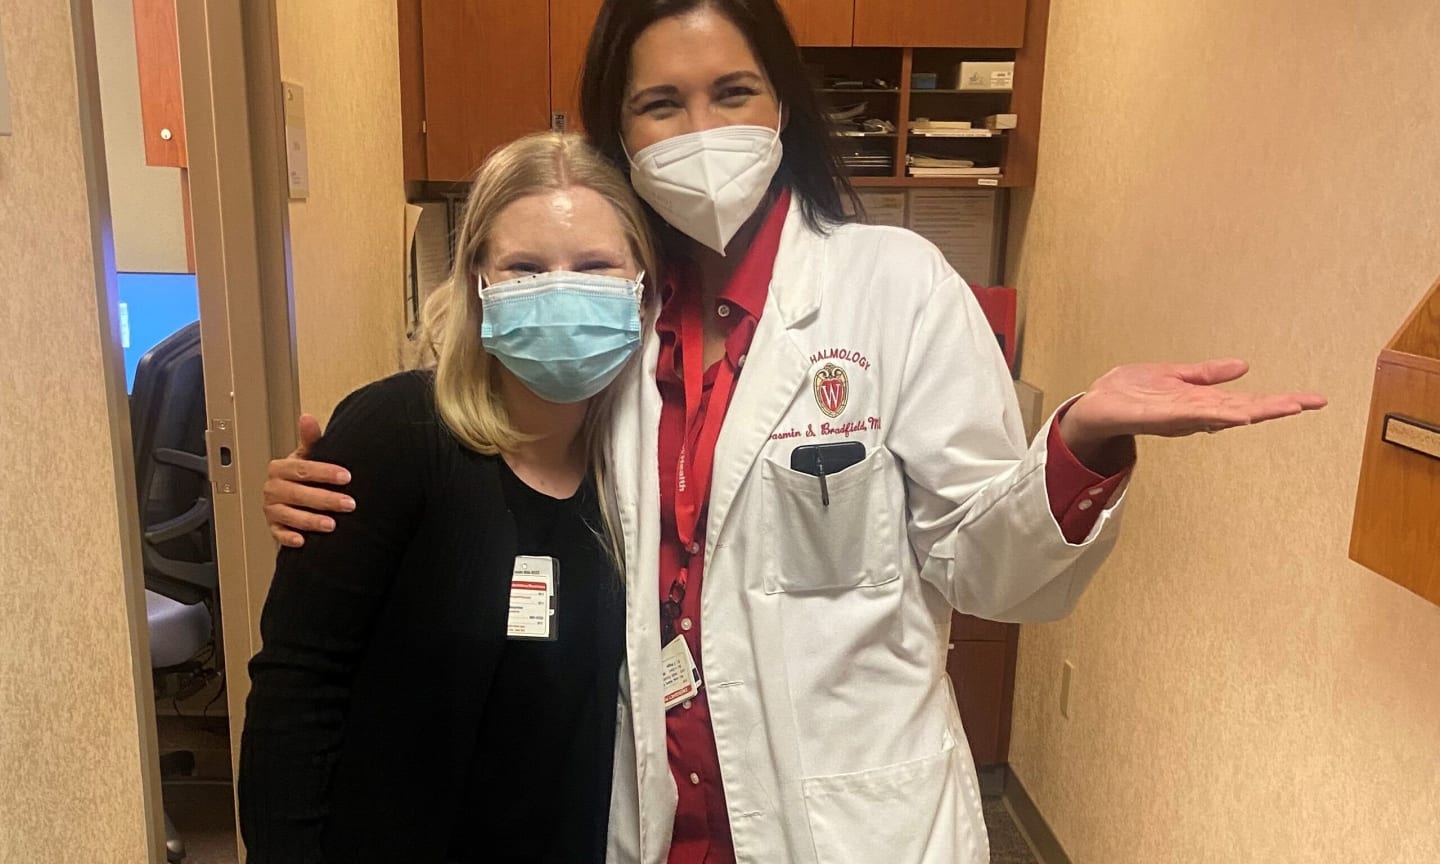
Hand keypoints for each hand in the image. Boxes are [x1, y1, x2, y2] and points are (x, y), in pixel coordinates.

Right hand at [264, 414, 354, 547]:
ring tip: (332, 525)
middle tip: (349, 504)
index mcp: (280, 468)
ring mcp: (272, 509)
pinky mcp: (274, 528)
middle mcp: (273, 488)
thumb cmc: (302, 476)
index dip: (325, 472)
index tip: (347, 476)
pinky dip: (289, 538)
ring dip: (311, 521)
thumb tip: (307, 417)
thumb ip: (310, 439)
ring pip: (290, 515)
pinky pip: (279, 534)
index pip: (303, 469)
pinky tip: (303, 541)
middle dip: (325, 499)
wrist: (290, 498)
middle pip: (298, 494)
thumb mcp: (307, 456)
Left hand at [1059, 358, 1327, 468]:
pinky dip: (1210, 416)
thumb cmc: (1132, 393)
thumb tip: (1244, 366)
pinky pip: (1187, 417)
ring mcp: (1176, 417)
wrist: (1095, 405)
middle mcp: (1194, 414)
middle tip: (1308, 403)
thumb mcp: (1176, 377)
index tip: (1312, 400)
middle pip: (1242, 410)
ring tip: (1280, 408)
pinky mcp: (1155, 416)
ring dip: (1249, 412)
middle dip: (1274, 407)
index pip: (1248, 402)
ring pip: (1219, 415)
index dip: (1279, 401)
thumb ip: (1207, 375)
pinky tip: (1232, 415)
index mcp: (1202, 402)